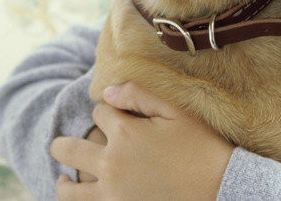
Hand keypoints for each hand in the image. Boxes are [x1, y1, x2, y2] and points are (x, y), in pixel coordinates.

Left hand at [50, 83, 233, 199]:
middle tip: (59, 145)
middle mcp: (110, 164)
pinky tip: (85, 198)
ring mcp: (112, 194)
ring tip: (63, 179)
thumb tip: (107, 91)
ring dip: (64, 182)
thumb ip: (140, 94)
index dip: (108, 109)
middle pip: (69, 149)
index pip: (99, 112)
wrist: (221, 189)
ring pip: (69, 190)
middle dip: (63, 144)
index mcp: (124, 133)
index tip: (118, 115)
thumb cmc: (202, 147)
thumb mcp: (177, 111)